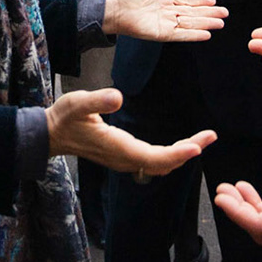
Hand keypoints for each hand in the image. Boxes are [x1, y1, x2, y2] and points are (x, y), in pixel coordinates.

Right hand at [46, 88, 215, 174]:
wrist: (50, 135)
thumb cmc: (63, 118)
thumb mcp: (76, 103)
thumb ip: (96, 101)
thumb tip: (117, 97)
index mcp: (119, 148)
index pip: (155, 156)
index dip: (178, 153)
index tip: (198, 146)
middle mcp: (125, 158)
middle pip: (164, 163)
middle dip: (189, 151)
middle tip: (211, 136)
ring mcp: (125, 160)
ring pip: (160, 165)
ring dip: (182, 154)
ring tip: (203, 139)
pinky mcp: (124, 157)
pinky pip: (153, 162)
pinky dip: (171, 155)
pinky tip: (181, 145)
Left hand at [102, 0, 227, 41]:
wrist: (114, 6)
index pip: (187, 0)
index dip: (201, 1)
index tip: (214, 0)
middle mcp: (167, 11)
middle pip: (193, 13)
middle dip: (210, 13)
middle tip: (225, 13)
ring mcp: (166, 23)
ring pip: (191, 23)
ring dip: (206, 23)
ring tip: (221, 23)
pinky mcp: (162, 33)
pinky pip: (182, 34)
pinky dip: (194, 34)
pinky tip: (207, 34)